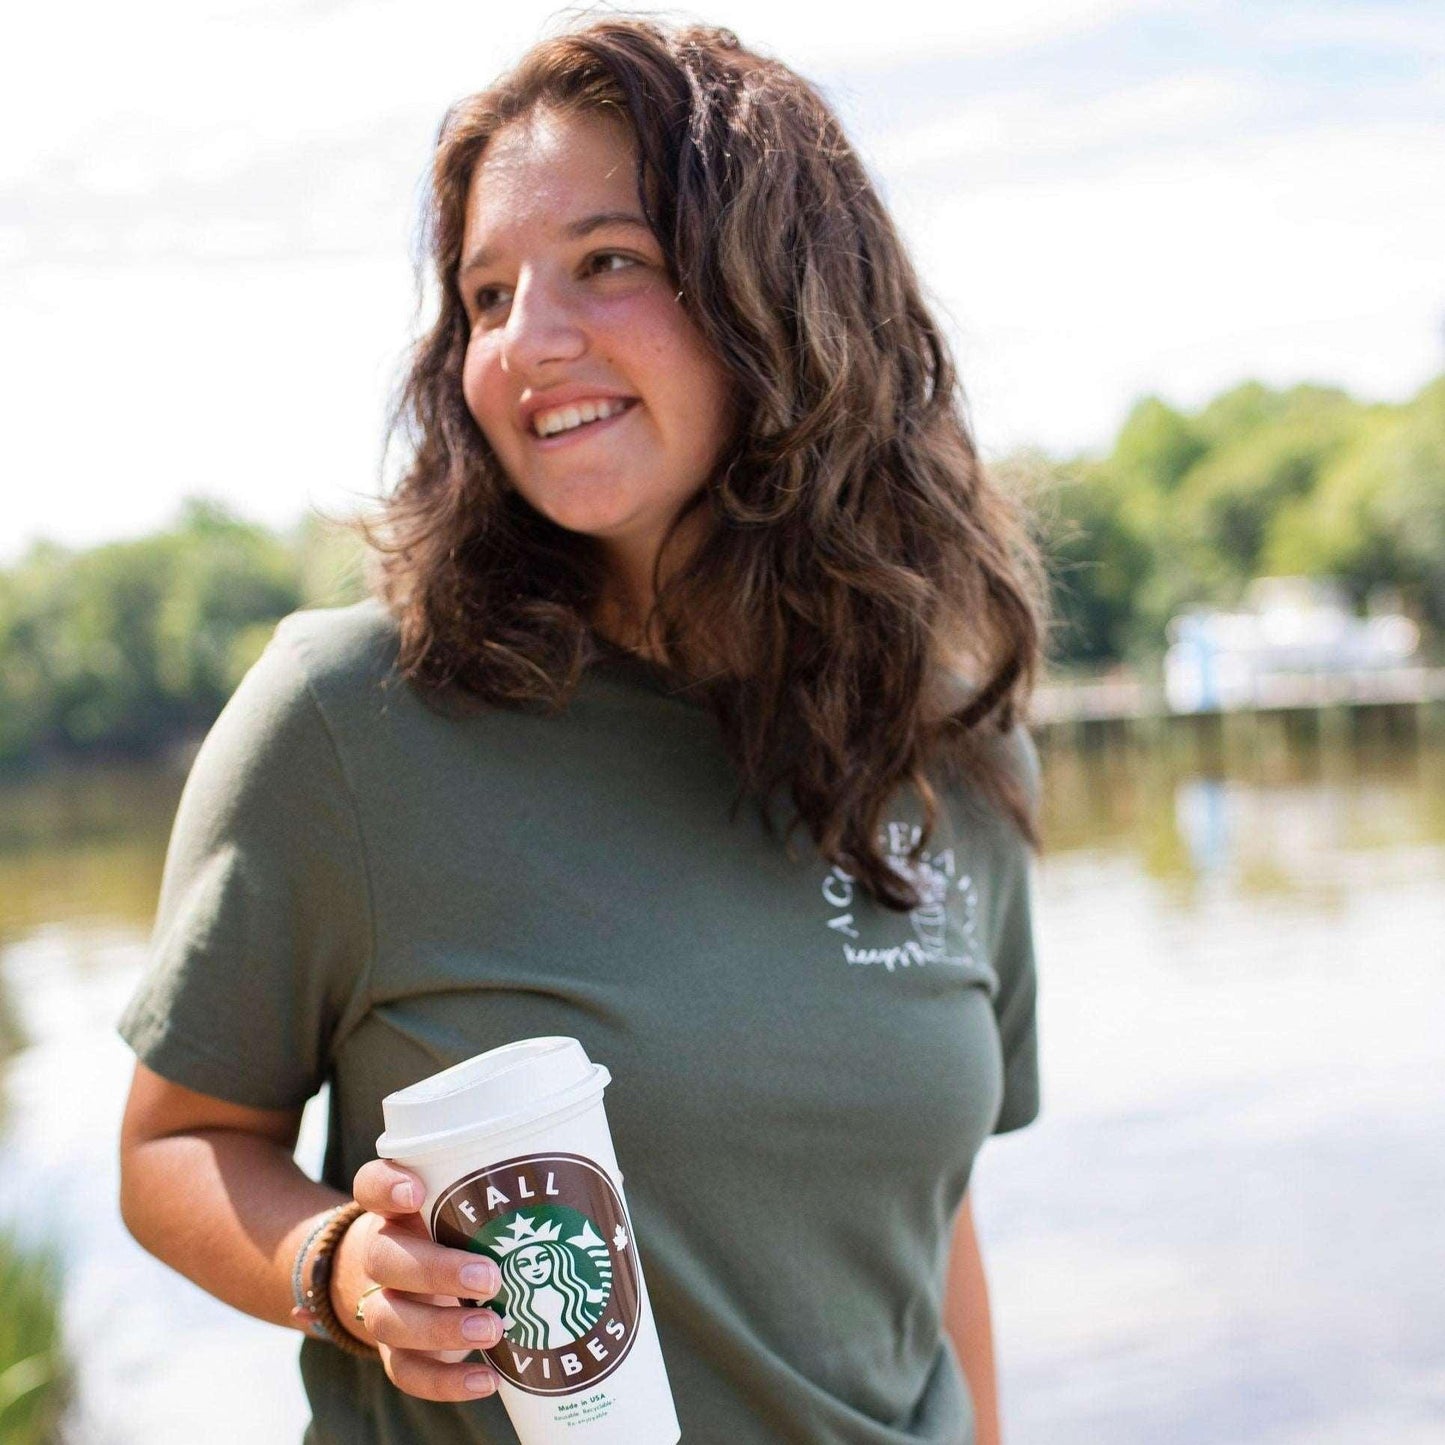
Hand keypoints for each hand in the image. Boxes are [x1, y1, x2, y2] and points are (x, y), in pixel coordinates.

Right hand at [341, 1159, 505, 1401]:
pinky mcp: (397, 1351)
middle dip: (434, 1270)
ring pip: (388, 1318)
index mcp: (401, 1207)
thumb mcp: (481, 1204)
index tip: (417, 1191)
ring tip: (493, 1329)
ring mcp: (385, 1303)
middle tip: (490, 1277)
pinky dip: (444, 1383)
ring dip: (440, 1328)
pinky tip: (487, 1381)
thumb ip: (523, 1192)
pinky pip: (405, 1371)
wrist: (421, 1283)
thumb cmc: (466, 1229)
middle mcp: (384, 1251)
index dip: (385, 1186)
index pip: (371, 1185)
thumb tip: (604, 1180)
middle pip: (383, 1258)